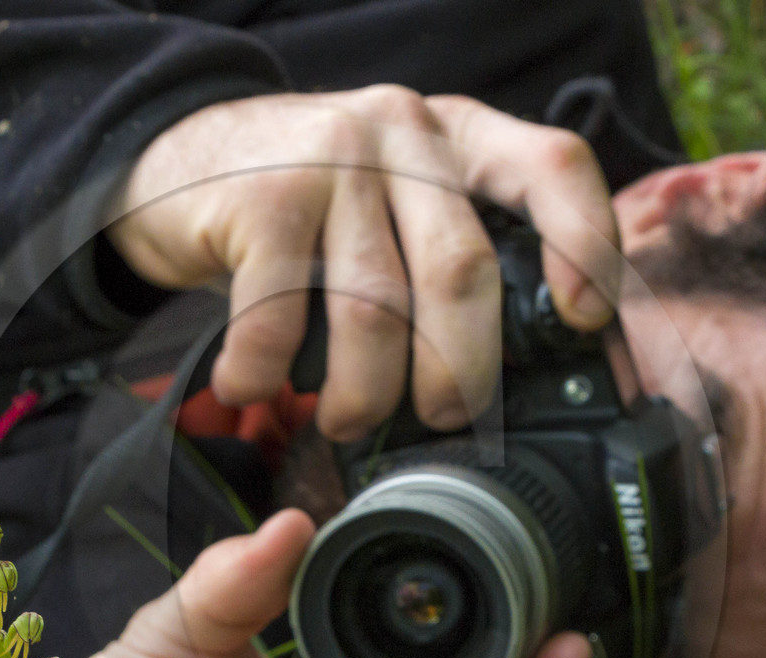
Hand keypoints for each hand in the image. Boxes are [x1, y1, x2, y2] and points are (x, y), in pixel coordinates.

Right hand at [107, 88, 619, 441]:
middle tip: (442, 416)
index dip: (584, 245)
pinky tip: (250, 386)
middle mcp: (403, 132)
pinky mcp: (261, 197)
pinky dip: (265, 374)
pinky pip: (277, 317)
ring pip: (374, 310)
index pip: (553, 167)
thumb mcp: (399, 198)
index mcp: (459, 136)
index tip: (584, 320)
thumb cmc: (310, 204)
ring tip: (344, 418)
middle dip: (458, 371)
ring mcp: (331, 160)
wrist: (181, 156)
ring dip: (362, 392)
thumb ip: (454, 247)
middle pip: (461, 272)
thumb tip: (517, 374)